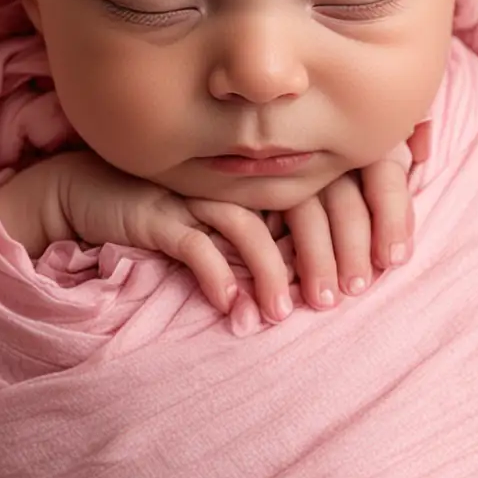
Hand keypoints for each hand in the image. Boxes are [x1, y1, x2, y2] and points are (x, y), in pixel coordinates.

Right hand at [38, 121, 429, 322]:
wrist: (89, 193)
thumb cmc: (172, 207)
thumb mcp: (231, 211)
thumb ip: (279, 226)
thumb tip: (333, 267)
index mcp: (266, 164)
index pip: (335, 184)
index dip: (368, 219)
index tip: (388, 264)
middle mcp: (237, 170)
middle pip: (303, 206)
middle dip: (326, 255)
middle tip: (336, 299)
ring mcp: (197, 188)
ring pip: (251, 228)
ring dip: (270, 274)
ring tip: (280, 313)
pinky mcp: (157, 210)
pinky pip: (195, 243)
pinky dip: (216, 275)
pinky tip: (229, 304)